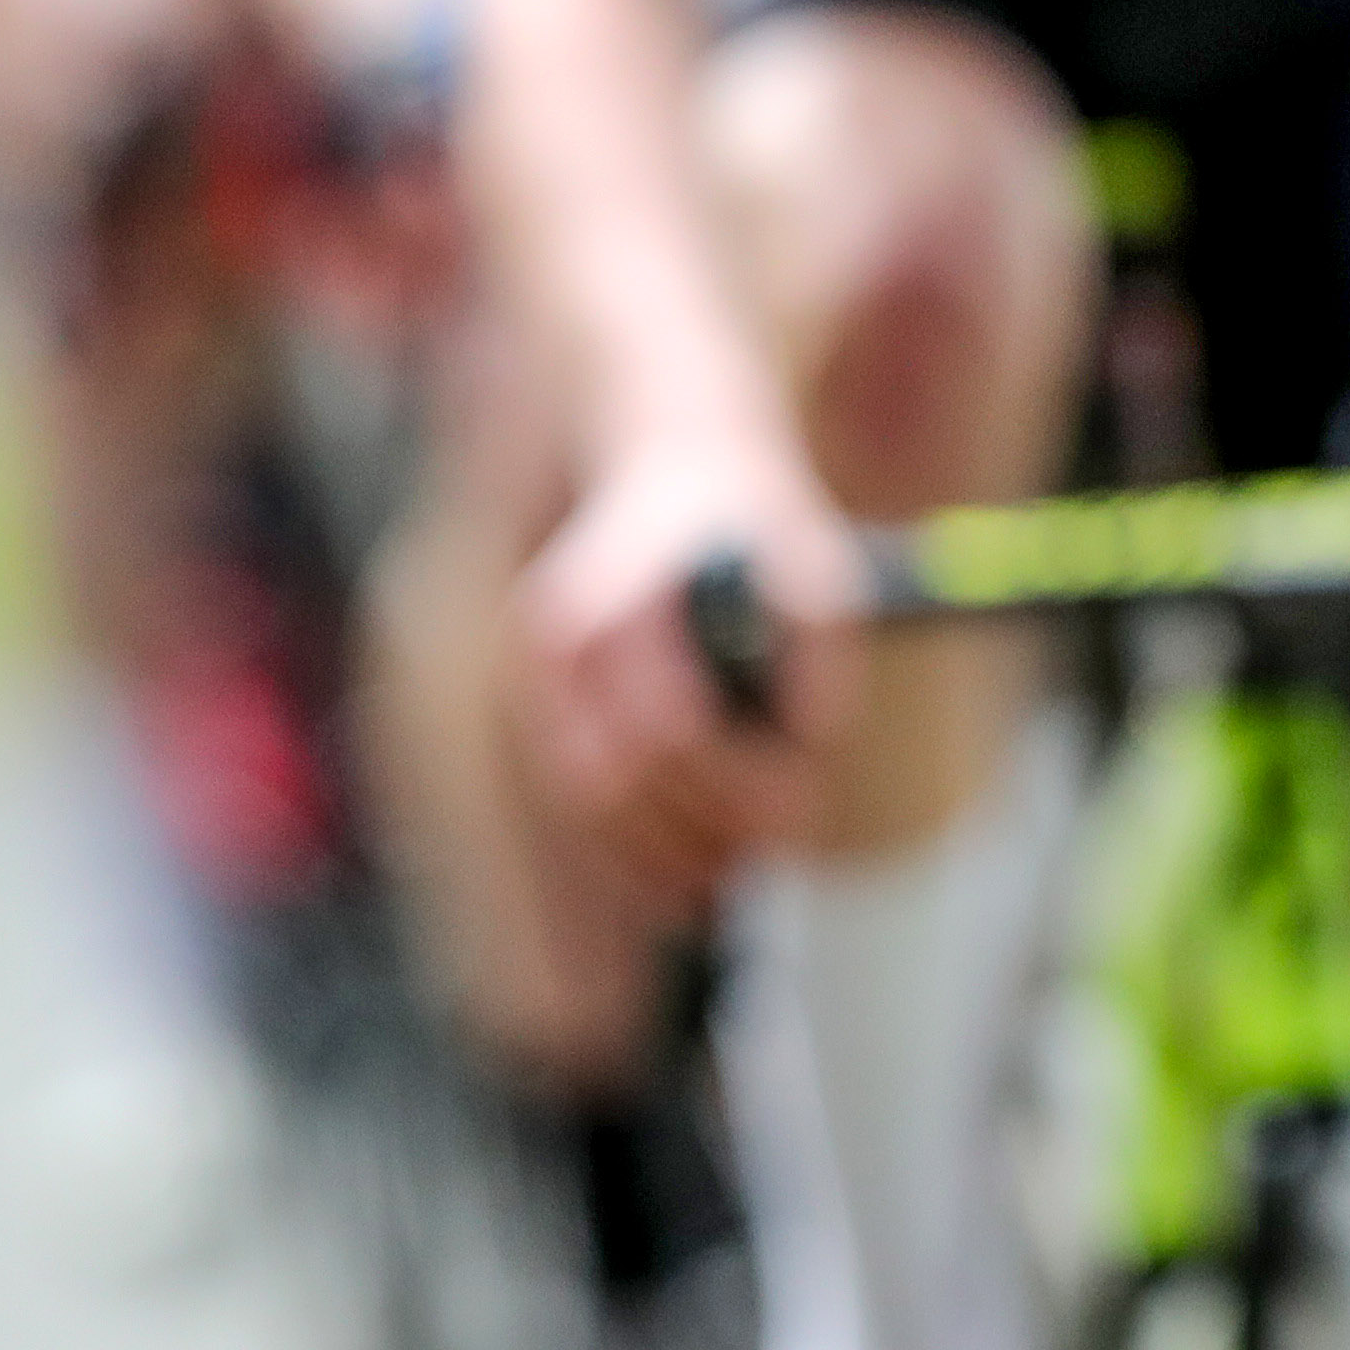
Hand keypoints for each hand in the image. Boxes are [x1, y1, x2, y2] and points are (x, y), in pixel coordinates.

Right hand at [511, 426, 865, 911]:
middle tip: (770, 848)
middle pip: (616, 786)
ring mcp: (535, 674)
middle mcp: (561, 642)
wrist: (673, 469)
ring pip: (582, 808)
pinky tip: (681, 880)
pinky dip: (621, 855)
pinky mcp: (532, 699)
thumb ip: (816, 660)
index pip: (670, 733)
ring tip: (726, 877)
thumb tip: (811, 747)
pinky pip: (568, 800)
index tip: (799, 808)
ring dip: (655, 861)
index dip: (738, 788)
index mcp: (625, 604)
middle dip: (698, 834)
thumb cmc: (757, 534)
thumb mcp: (815, 577)